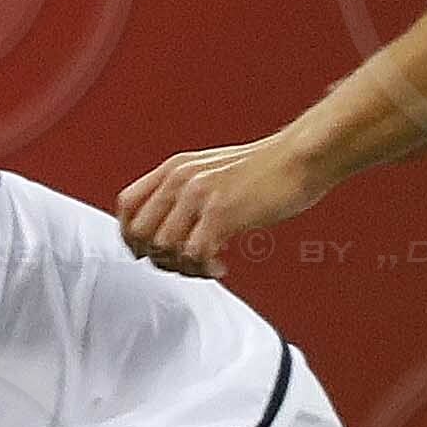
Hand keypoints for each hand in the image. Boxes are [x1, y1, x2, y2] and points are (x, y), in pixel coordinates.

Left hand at [114, 134, 324, 275]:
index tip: (150, 253)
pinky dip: (205, 269)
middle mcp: (180, 178)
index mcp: (175, 167)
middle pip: (140, 233)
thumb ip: (186, 192)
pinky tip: (222, 265)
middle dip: (158, 258)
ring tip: (207, 266)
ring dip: (184, 267)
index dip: (131, 236)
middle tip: (184, 264)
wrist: (300, 157)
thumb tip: (169, 227)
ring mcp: (198, 194)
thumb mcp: (213, 171)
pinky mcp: (221, 212)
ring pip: (165, 248)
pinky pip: (195, 255)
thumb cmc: (267, 168)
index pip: (126, 205)